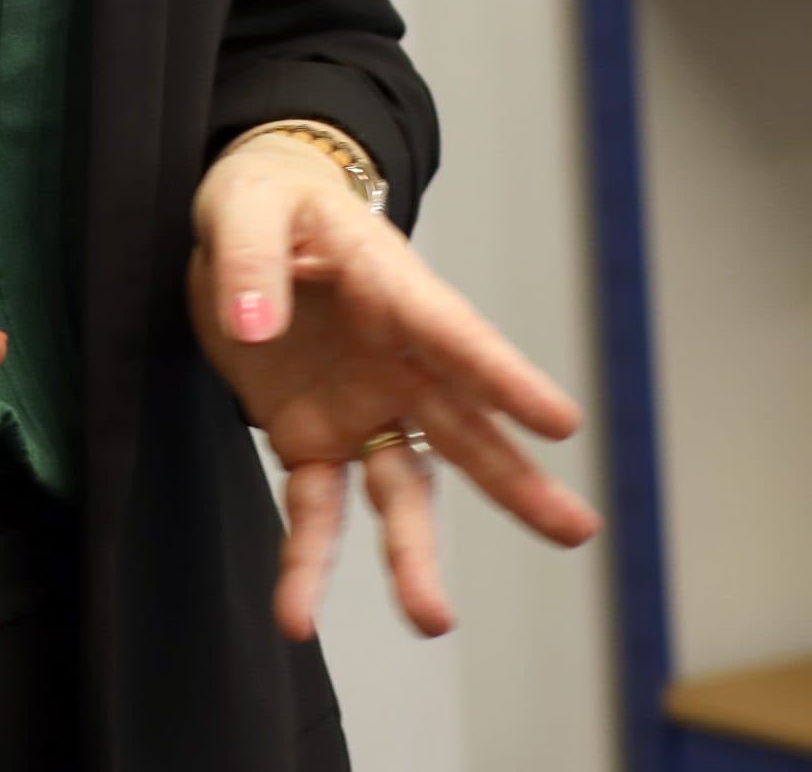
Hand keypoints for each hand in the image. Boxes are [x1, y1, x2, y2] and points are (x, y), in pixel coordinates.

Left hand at [187, 137, 601, 640]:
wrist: (243, 226)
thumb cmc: (265, 200)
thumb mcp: (245, 206)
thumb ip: (249, 261)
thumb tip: (255, 326)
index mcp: (388, 287)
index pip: (452, 333)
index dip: (504, 376)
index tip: (562, 422)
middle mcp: (393, 359)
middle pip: (461, 426)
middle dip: (514, 479)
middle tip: (576, 530)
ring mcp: (361, 407)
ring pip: (402, 489)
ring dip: (415, 554)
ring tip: (432, 618)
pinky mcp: (312, 441)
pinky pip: (316, 510)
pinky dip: (307, 562)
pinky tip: (297, 615)